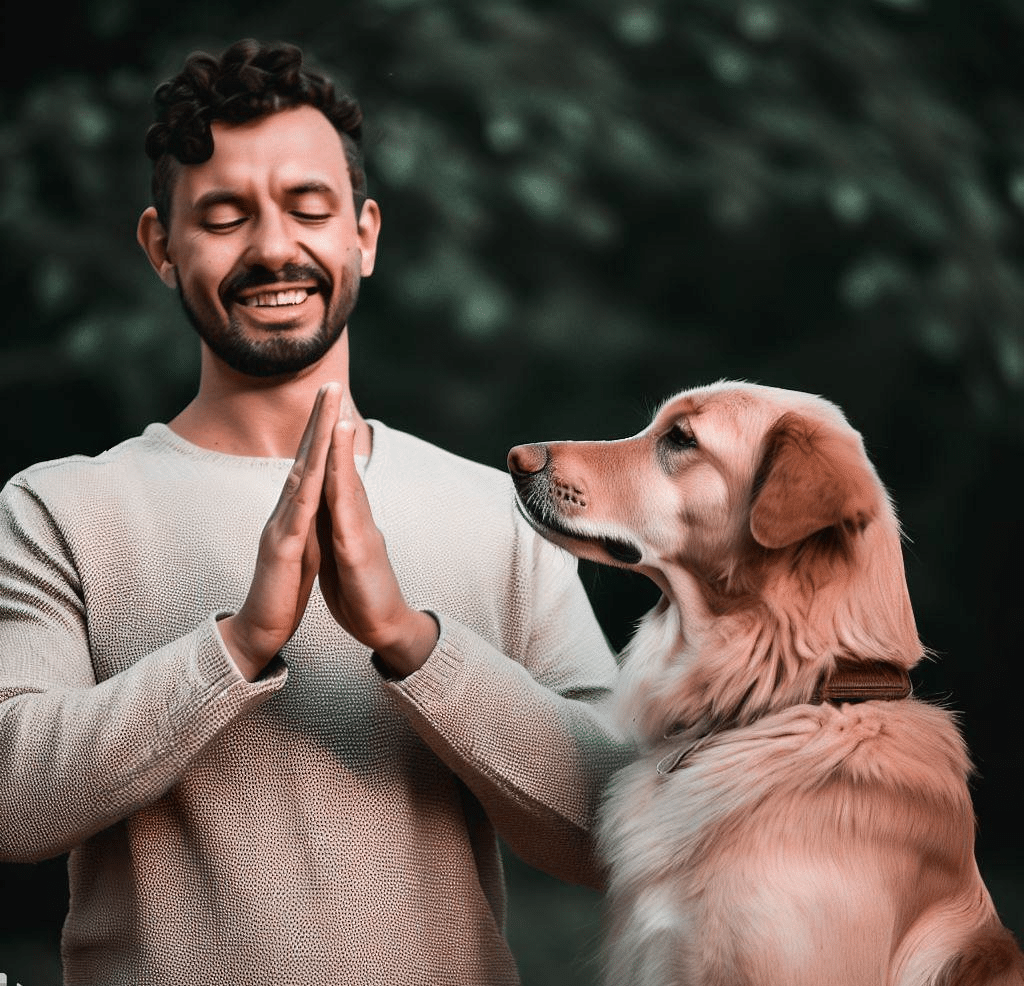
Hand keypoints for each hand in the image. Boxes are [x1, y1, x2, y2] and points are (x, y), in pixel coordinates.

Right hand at [219, 383, 342, 680]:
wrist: (261, 628)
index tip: (334, 399)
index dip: (322, 431)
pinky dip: (307, 488)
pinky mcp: (281, 550)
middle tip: (329, 383)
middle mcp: (283, 512)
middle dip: (317, 420)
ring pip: (299, 476)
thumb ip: (305, 518)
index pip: (309, 463)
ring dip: (313, 441)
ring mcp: (280, 528)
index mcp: (294, 512)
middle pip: (302, 458)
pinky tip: (315, 467)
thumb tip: (313, 496)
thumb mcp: (301, 544)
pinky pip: (296, 515)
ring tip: (325, 410)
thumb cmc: (283, 588)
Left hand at [317, 404, 438, 677]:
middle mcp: (356, 517)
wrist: (384, 626)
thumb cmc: (361, 589)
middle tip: (330, 391)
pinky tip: (339, 474)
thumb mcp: (340, 549)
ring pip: (348, 484)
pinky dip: (345, 493)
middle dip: (334, 428)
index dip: (323, 438)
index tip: (315, 406)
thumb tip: (321, 502)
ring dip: (342, 451)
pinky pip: (349, 518)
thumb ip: (333, 522)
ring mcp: (360, 532)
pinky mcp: (360, 552)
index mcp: (345, 517)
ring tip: (338, 418)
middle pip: (343, 465)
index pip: (333, 470)